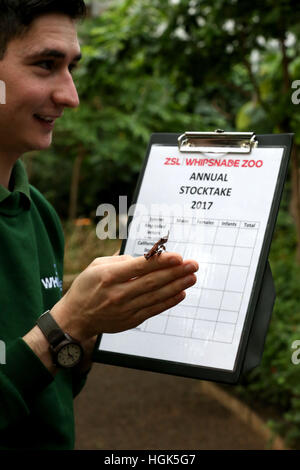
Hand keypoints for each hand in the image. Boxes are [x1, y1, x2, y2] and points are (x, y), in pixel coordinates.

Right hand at [51, 253, 197, 341]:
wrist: (76, 318)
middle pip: (153, 281)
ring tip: (192, 277)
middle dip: (176, 272)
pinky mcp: (131, 320)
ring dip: (177, 286)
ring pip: (157, 296)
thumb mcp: (95, 266)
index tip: (178, 256)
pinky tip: (181, 293)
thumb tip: (143, 259)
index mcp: (109, 276)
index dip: (162, 262)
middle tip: (193, 265)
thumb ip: (119, 260)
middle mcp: (118, 293)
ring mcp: (126, 309)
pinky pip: (154, 310)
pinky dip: (169, 301)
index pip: (140, 267)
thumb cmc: (86, 287)